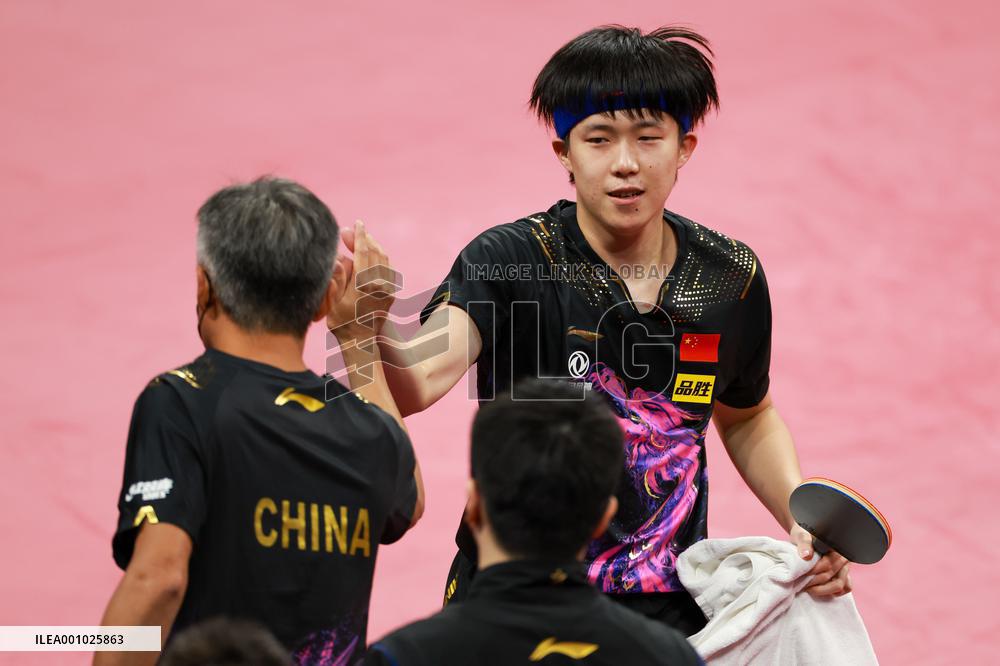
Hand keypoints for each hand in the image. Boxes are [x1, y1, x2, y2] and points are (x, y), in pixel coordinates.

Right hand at [327, 220, 397, 339]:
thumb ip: (337, 278)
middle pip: (375, 252)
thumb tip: (339, 257)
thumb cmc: (341, 322)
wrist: (360, 341)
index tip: (357, 223)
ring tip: (361, 240)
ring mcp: (388, 289)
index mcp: (363, 284)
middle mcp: (379, 284)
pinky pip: (389, 269)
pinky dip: (381, 258)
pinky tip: (372, 256)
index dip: (359, 236)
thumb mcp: (332, 301)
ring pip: (384, 259)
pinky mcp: (392, 293)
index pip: (363, 252)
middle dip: (364, 238)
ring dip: (373, 246)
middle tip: (352, 230)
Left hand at [790, 523, 851, 596]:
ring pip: (841, 585)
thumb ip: (804, 543)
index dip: (813, 572)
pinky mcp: (842, 574)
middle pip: (834, 577)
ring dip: (824, 590)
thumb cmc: (804, 534)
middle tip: (801, 584)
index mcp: (837, 547)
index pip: (828, 565)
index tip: (800, 574)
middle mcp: (844, 558)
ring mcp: (845, 567)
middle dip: (816, 583)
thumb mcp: (801, 535)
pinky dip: (832, 592)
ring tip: (808, 589)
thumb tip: (807, 556)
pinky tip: (818, 590)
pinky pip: (844, 588)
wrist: (805, 535)